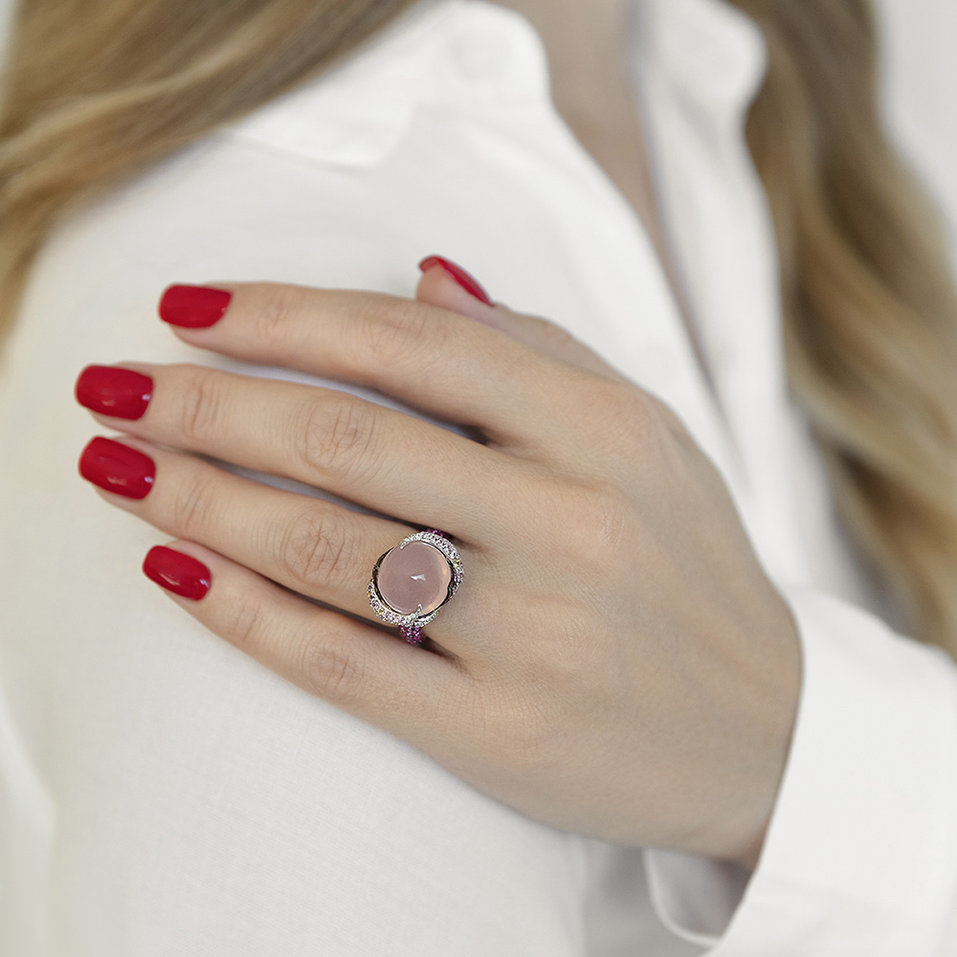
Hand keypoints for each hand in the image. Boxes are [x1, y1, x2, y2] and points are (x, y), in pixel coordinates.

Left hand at [75, 260, 800, 870]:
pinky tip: (172, 573)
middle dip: (207, 402)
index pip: (408, 346)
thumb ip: (534, 350)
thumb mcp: (644, 436)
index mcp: (602, 431)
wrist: (766, 730)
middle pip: (344, 440)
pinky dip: (242, 613)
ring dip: (196, 500)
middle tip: (115, 384)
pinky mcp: (500, 730)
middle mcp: (569, 523)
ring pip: (324, 547)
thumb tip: (416, 279)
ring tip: (116, 465)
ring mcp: (533, 634)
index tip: (191, 304)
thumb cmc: (689, 564)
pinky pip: (343, 662)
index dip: (284, 317)